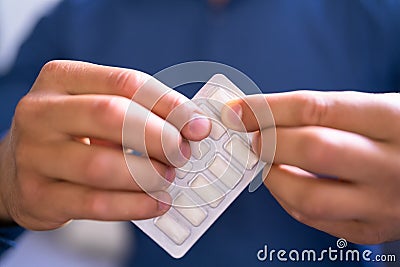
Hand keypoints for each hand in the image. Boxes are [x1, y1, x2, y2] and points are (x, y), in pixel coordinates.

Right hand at [0, 60, 210, 229]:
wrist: (19, 167)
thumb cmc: (73, 132)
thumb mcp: (97, 108)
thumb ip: (140, 111)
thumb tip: (191, 127)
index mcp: (61, 78)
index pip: (126, 83)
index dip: (169, 105)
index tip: (198, 126)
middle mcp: (40, 111)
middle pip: (112, 116)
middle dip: (158, 137)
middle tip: (181, 154)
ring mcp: (34, 154)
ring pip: (101, 165)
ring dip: (146, 174)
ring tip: (167, 178)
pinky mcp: (37, 195)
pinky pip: (93, 203)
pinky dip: (133, 206)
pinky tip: (155, 204)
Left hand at [221, 91, 399, 243]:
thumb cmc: (398, 135)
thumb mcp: (375, 110)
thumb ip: (324, 113)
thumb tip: (263, 115)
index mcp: (390, 120)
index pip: (315, 108)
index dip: (267, 108)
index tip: (239, 110)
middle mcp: (390, 163)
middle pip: (312, 151)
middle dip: (269, 141)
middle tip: (253, 136)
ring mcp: (381, 203)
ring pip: (308, 196)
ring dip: (272, 176)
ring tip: (266, 161)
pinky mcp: (370, 230)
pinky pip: (314, 219)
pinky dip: (287, 199)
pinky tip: (285, 182)